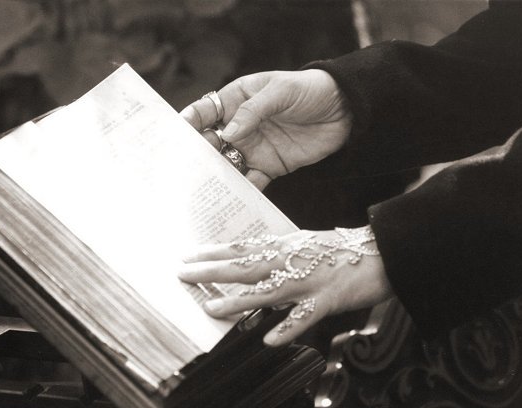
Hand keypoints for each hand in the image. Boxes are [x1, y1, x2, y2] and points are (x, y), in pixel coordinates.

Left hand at [178, 227, 392, 345]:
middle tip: (184, 274)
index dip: (214, 252)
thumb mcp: (307, 244)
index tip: (188, 255)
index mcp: (287, 247)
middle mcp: (293, 261)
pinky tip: (269, 340)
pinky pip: (304, 316)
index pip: (243, 248)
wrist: (385, 251)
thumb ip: (281, 251)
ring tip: (212, 308)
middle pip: (245, 266)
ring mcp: (309, 280)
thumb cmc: (345, 251)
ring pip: (267, 291)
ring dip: (238, 301)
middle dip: (212, 271)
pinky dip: (287, 328)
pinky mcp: (328, 299)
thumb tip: (255, 255)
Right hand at [180, 70, 352, 189]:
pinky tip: (230, 204)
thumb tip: (228, 131)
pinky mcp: (268, 167)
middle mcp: (239, 126)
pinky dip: (240, 193)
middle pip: (208, 143)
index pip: (204, 112)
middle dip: (194, 157)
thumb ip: (254, 110)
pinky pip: (249, 182)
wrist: (347, 110)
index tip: (174, 139)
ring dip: (214, 178)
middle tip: (181, 172)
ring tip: (200, 192)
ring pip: (225, 165)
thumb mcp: (281, 90)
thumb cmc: (311, 90)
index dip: (186, 124)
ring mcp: (252, 148)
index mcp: (236, 100)